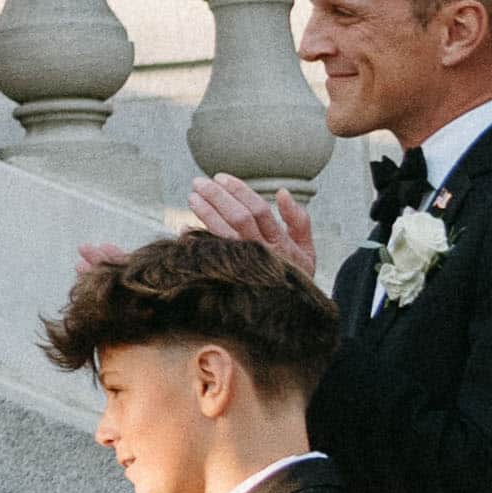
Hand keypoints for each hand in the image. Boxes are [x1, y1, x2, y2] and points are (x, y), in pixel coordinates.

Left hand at [190, 166, 322, 267]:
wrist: (291, 314)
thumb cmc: (296, 275)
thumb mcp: (307, 250)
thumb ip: (299, 221)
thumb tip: (282, 192)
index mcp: (280, 243)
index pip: (258, 210)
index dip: (239, 191)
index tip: (220, 177)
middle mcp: (263, 253)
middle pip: (239, 218)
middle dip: (217, 197)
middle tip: (198, 182)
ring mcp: (246, 266)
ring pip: (223, 234)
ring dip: (205, 214)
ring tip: (192, 197)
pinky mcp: (231, 279)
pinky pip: (213, 257)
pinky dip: (198, 242)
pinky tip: (185, 229)